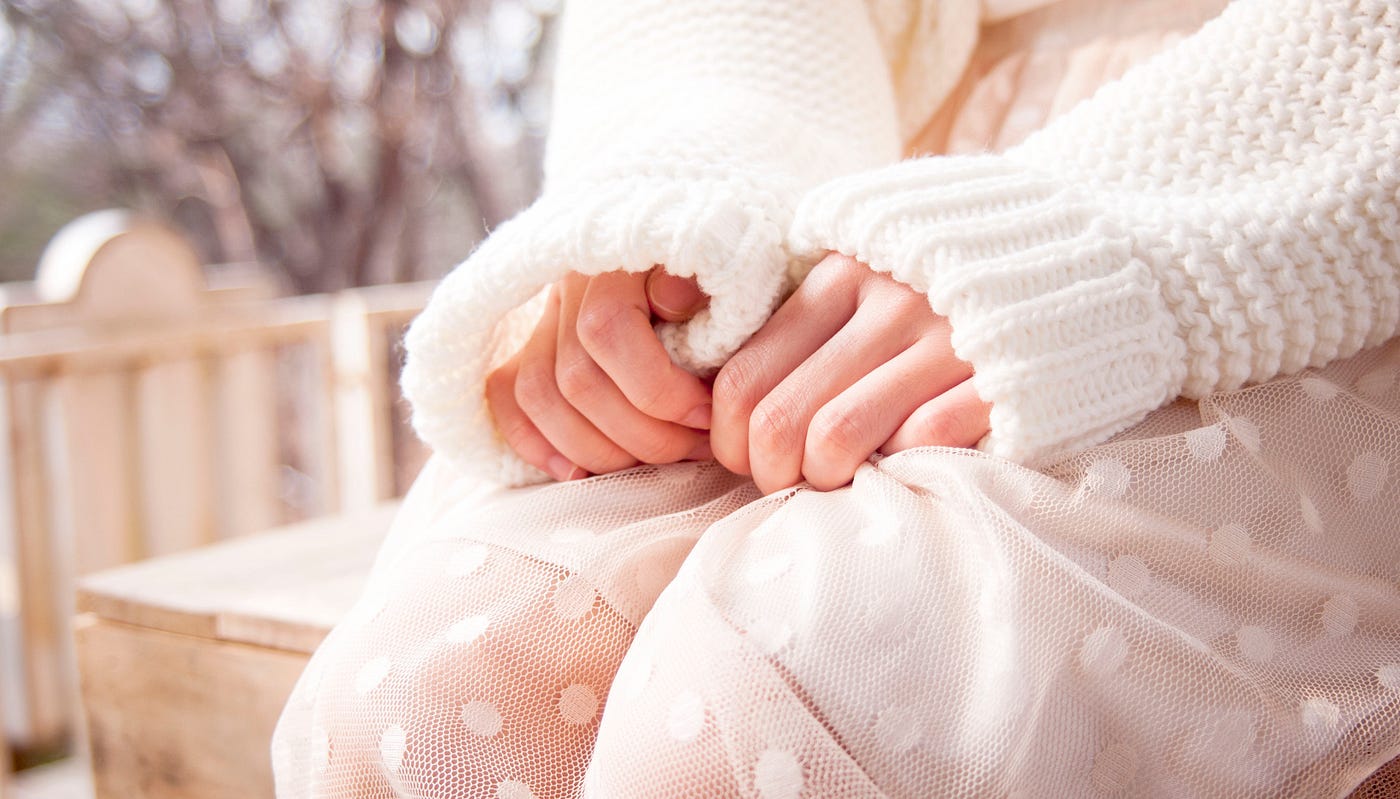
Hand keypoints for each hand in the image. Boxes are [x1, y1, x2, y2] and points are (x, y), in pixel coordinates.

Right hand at [486, 267, 711, 480]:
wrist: (701, 262)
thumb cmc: (720, 282)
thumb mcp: (726, 272)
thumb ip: (706, 282)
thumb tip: (674, 298)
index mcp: (615, 260)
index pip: (606, 330)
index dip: (658, 390)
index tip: (707, 416)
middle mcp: (566, 284)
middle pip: (576, 380)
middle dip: (642, 433)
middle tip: (693, 447)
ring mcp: (541, 319)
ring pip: (539, 398)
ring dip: (600, 450)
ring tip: (657, 459)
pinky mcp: (525, 347)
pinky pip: (505, 399)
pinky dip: (538, 444)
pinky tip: (583, 471)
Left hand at [712, 253, 990, 493]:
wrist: (1091, 257)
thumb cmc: (958, 280)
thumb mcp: (876, 267)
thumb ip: (811, 317)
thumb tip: (728, 402)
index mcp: (843, 273)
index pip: (744, 375)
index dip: (727, 436)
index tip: (743, 456)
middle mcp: (888, 302)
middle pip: (779, 418)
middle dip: (765, 472)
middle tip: (784, 482)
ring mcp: (948, 340)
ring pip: (836, 439)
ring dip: (820, 481)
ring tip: (836, 481)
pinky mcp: (1001, 379)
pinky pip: (920, 443)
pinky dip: (898, 468)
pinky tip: (903, 464)